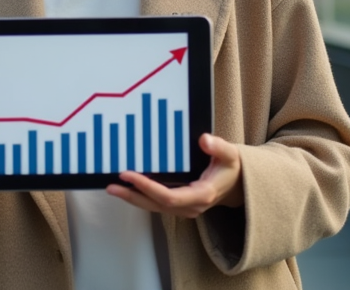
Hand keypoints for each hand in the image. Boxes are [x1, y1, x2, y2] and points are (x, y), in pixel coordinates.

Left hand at [106, 133, 242, 217]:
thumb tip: (204, 140)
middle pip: (156, 205)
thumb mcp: (230, 154)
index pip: (168, 196)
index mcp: (201, 195)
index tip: (129, 174)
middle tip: (111, 185)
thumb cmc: (232, 168)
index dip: (146, 187)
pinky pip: (157, 204)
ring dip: (133, 198)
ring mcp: (184, 209)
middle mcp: (191, 207)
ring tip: (113, 188)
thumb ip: (218, 147)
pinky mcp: (180, 206)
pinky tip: (128, 189)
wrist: (237, 185)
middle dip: (132, 196)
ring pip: (154, 207)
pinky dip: (141, 197)